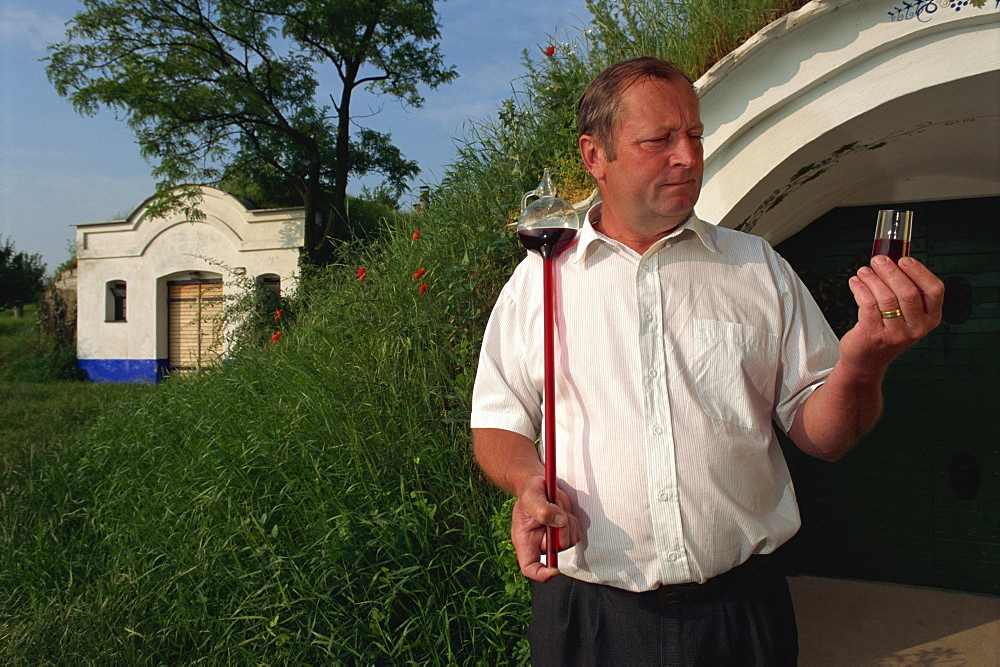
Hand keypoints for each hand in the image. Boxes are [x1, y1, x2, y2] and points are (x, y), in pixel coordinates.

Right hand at [510, 475, 580, 582]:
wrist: (539, 486)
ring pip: (569, 542)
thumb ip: (543, 510)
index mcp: (524, 540)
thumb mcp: (532, 497)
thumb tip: (560, 522)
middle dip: (561, 532)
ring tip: (556, 508)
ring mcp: (553, 540)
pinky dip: (574, 522)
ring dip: (568, 524)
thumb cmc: (530, 492)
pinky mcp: (565, 533)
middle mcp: (539, 543)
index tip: (555, 569)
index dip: (541, 574)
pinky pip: (577, 534)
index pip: (529, 568)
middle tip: (556, 511)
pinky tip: (563, 511)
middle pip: (556, 551)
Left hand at [842, 255, 943, 374]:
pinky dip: (860, 289)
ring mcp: (896, 334)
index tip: (903, 260)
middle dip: (890, 271)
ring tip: (863, 271)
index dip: (919, 271)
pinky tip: (855, 282)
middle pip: (908, 292)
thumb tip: (892, 260)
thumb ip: (906, 291)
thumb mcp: (906, 315)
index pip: (934, 290)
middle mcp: (917, 328)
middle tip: (878, 260)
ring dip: (872, 279)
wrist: (867, 360)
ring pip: (886, 297)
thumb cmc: (887, 331)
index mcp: (931, 318)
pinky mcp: (874, 335)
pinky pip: (868, 305)